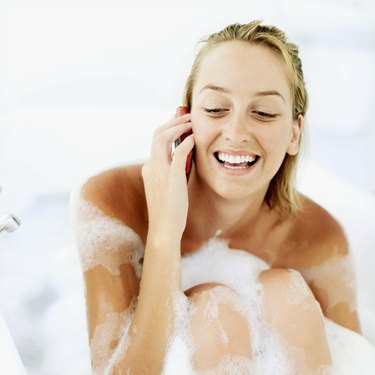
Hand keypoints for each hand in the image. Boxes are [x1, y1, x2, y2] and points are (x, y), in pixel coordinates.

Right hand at [142, 108, 194, 239]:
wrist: (164, 229)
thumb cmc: (169, 211)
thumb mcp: (167, 188)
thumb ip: (172, 171)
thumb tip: (184, 157)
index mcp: (149, 168)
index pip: (156, 141)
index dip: (168, 128)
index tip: (180, 122)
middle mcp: (151, 166)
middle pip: (158, 134)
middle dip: (173, 121)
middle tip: (188, 116)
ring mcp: (159, 171)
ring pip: (163, 137)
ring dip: (178, 126)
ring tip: (192, 122)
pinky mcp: (171, 177)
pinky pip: (178, 152)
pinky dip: (186, 142)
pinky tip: (195, 139)